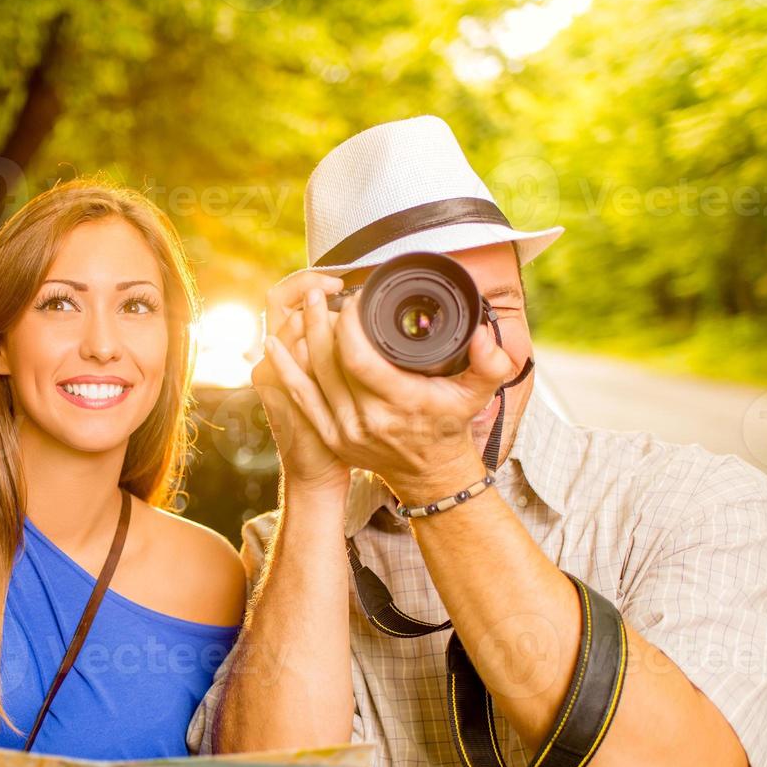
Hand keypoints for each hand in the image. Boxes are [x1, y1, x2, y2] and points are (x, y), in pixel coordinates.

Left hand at [261, 272, 516, 503]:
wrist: (430, 473)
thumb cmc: (450, 424)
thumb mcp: (479, 393)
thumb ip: (492, 363)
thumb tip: (484, 338)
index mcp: (400, 403)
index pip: (360, 358)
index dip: (349, 324)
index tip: (351, 299)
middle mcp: (367, 420)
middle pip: (330, 363)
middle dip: (320, 322)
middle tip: (319, 293)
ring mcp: (344, 431)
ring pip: (311, 377)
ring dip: (302, 338)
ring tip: (301, 306)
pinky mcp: (329, 436)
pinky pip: (300, 398)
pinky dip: (286, 369)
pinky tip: (275, 344)